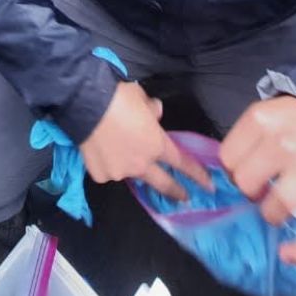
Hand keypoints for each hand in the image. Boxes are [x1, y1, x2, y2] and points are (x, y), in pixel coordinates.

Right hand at [80, 81, 211, 199]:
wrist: (87, 104)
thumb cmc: (119, 98)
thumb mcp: (142, 97)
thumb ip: (152, 109)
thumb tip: (155, 113)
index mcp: (157, 145)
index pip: (181, 162)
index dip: (196, 173)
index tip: (208, 185)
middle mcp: (141, 164)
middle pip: (163, 183)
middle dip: (177, 192)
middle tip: (184, 197)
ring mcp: (121, 172)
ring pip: (131, 174)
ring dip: (133, 167)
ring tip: (124, 155)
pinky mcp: (101, 175)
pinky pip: (109, 170)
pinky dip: (109, 163)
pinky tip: (102, 151)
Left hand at [220, 96, 295, 266]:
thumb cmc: (295, 125)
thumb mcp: (266, 116)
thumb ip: (245, 140)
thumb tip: (224, 175)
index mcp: (263, 120)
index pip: (227, 157)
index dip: (232, 167)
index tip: (244, 166)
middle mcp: (285, 144)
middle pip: (245, 182)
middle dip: (249, 189)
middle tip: (262, 183)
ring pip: (273, 208)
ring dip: (270, 213)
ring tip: (276, 203)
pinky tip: (287, 254)